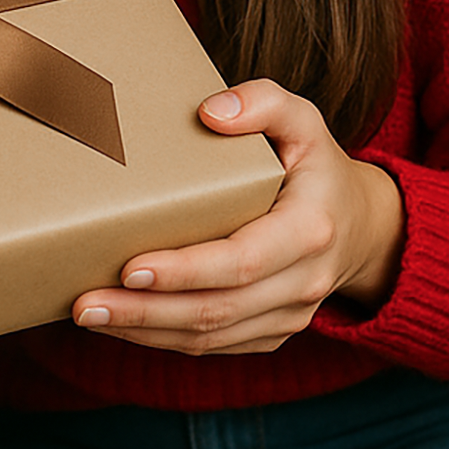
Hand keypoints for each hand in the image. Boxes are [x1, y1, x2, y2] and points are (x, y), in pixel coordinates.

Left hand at [72, 78, 403, 355]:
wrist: (362, 225)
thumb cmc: (316, 165)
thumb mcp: (303, 119)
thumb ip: (264, 102)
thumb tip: (211, 113)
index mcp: (309, 230)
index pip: (241, 261)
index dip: (185, 269)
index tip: (130, 267)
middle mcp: (303, 283)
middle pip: (216, 309)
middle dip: (146, 310)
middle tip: (86, 303)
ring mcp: (289, 315)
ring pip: (210, 337)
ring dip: (145, 331)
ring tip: (90, 314)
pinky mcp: (271, 332)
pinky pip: (215, 346)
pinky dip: (164, 339)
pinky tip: (122, 324)